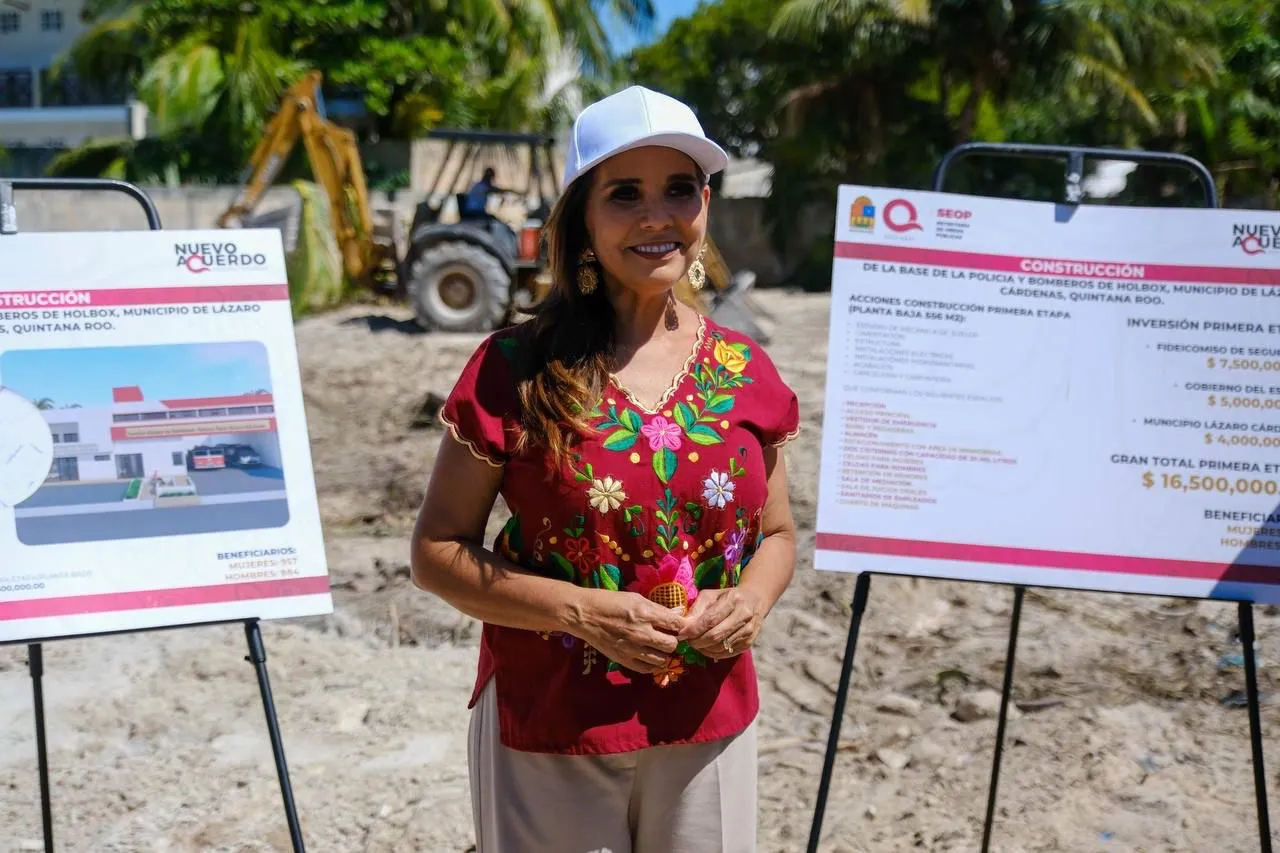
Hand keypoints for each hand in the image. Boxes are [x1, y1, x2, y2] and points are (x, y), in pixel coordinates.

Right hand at [568, 589, 684, 673]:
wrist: (584, 615)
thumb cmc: (609, 602)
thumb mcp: (635, 597)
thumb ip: (657, 608)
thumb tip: (676, 615)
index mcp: (645, 614)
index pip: (676, 624)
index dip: (680, 625)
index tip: (677, 625)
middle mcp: (641, 633)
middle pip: (672, 644)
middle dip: (673, 640)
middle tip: (667, 636)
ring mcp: (632, 649)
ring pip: (662, 659)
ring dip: (663, 653)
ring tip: (657, 646)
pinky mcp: (624, 660)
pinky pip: (647, 669)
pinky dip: (652, 664)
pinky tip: (649, 656)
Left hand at [678, 587, 765, 660]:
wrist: (754, 601)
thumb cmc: (728, 597)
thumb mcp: (711, 595)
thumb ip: (697, 609)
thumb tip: (684, 626)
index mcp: (733, 600)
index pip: (710, 619)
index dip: (694, 629)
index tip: (681, 634)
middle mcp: (743, 616)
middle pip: (715, 635)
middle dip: (697, 641)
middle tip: (687, 640)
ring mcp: (748, 631)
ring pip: (720, 647)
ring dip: (703, 648)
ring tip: (696, 642)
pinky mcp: (749, 643)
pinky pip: (726, 653)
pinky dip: (712, 653)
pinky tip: (706, 647)